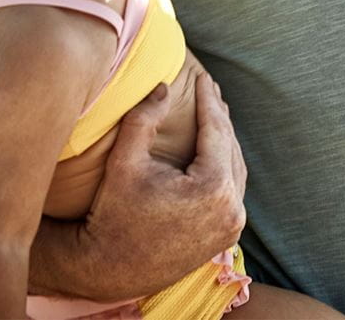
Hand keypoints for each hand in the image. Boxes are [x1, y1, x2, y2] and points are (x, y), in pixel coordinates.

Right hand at [41, 72, 245, 300]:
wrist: (109, 268)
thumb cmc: (113, 214)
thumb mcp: (124, 162)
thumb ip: (144, 119)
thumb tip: (163, 86)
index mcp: (213, 187)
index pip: (216, 130)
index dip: (208, 100)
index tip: (202, 75)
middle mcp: (232, 208)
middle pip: (230, 148)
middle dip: (219, 117)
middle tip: (210, 89)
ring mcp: (233, 224)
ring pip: (235, 170)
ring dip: (225, 141)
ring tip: (214, 114)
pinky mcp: (227, 235)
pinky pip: (233, 191)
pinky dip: (225, 167)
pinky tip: (215, 150)